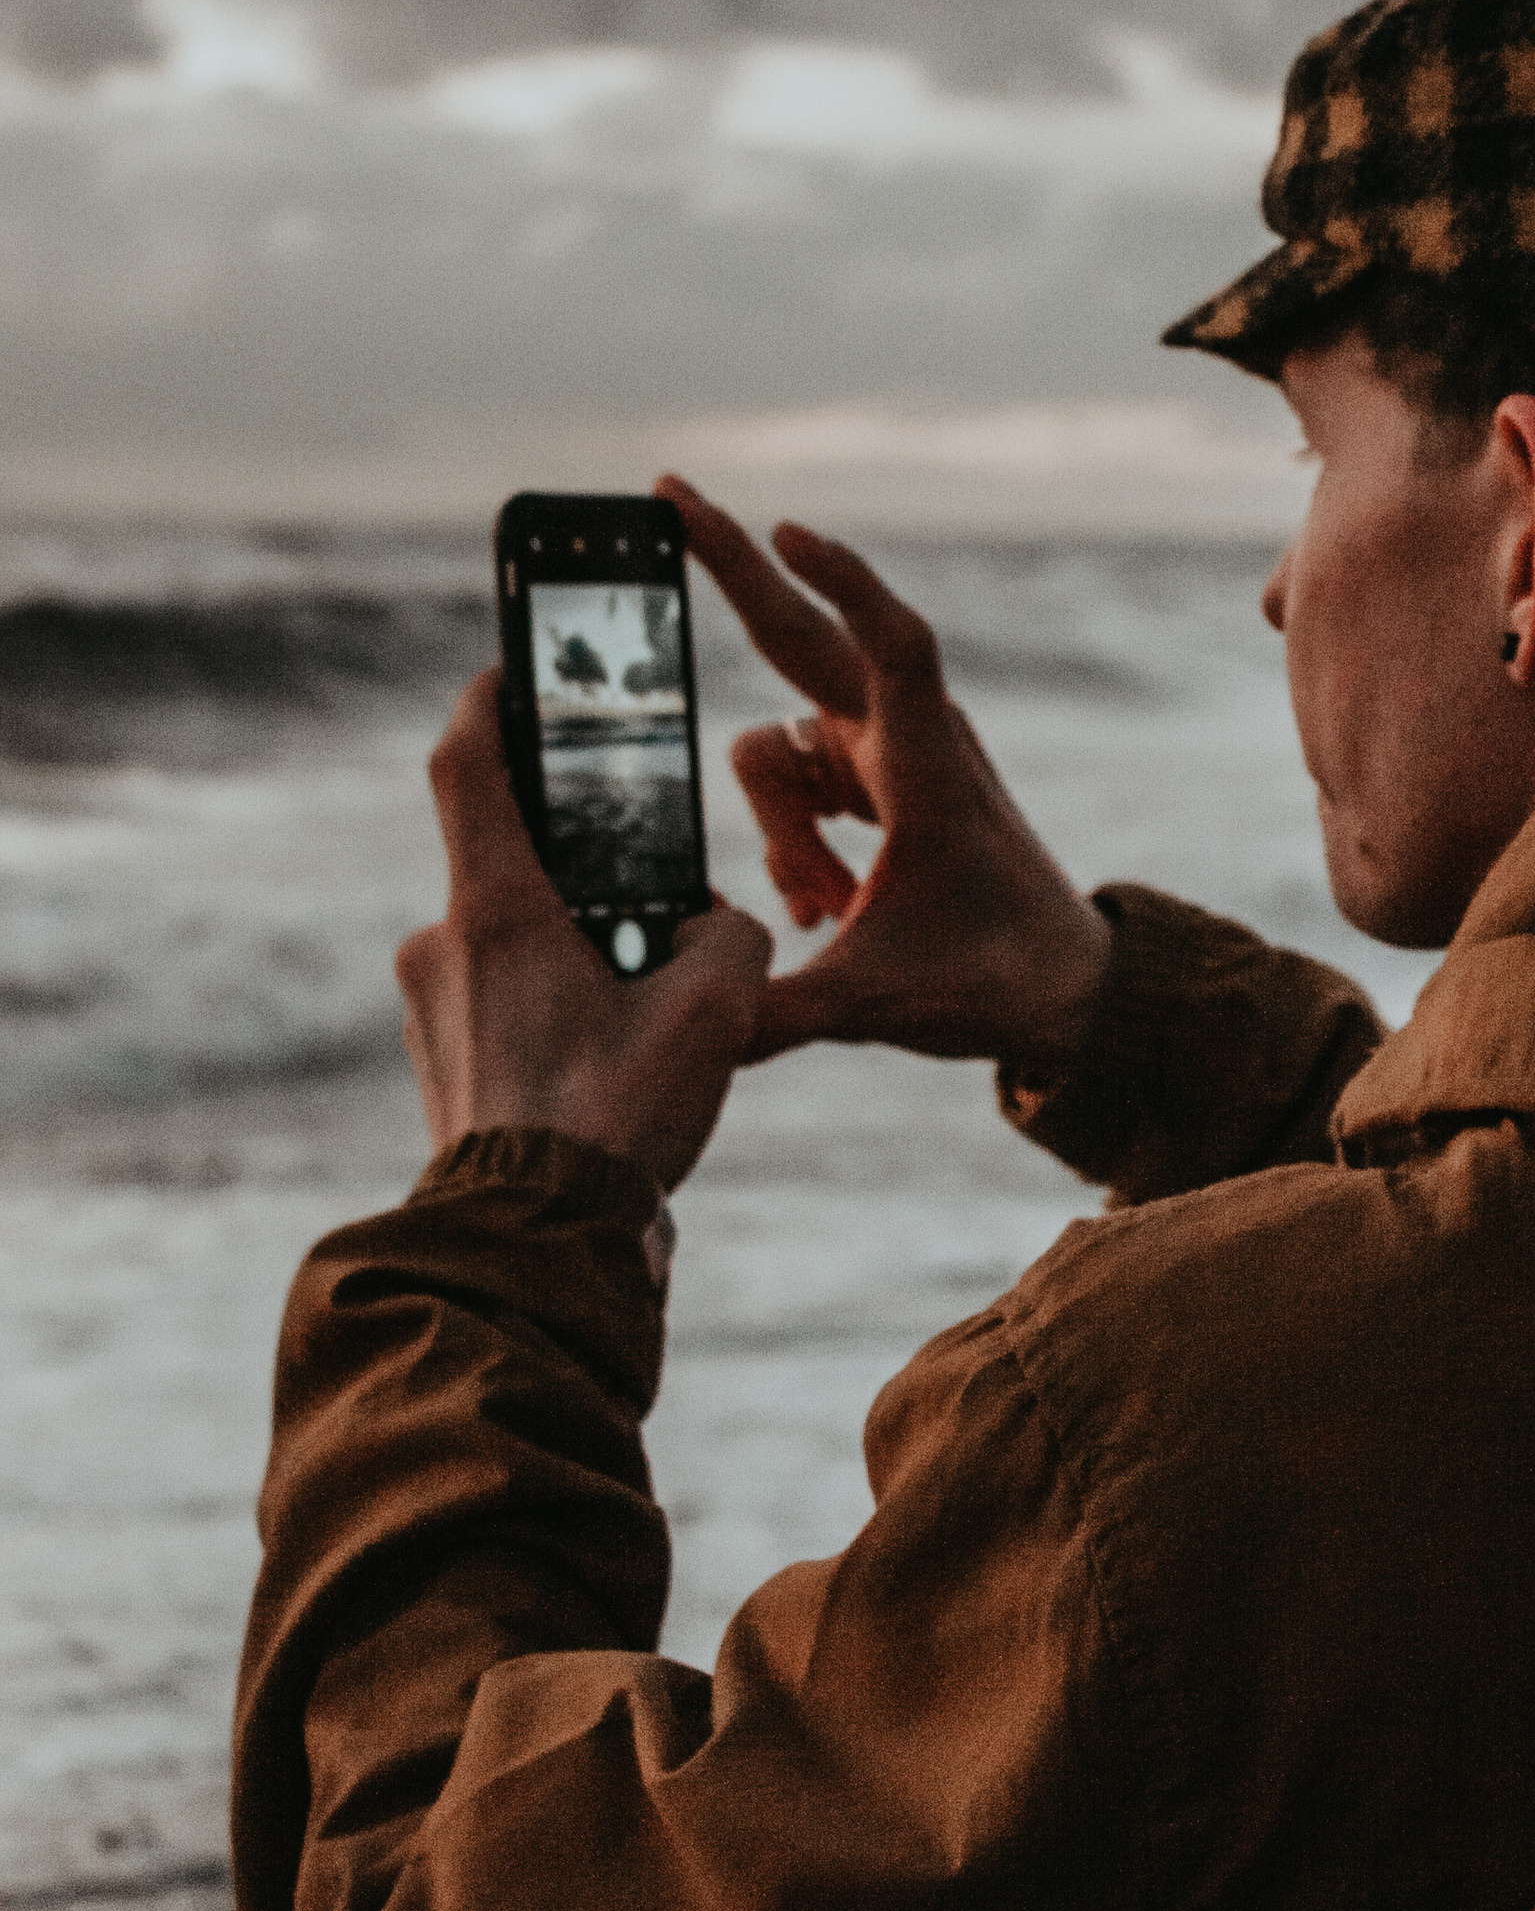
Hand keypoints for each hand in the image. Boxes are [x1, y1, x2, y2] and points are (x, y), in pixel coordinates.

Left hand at [397, 674, 772, 1192]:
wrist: (537, 1241)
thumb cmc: (618, 1118)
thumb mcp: (715, 1009)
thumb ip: (730, 935)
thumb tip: (711, 924)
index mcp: (496, 909)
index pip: (467, 762)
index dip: (489, 699)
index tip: (510, 669)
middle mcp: (442, 943)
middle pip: (507, 856)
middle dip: (578, 858)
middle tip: (644, 876)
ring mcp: (428, 1004)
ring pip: (507, 934)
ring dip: (570, 940)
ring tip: (641, 993)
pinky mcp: (437, 1056)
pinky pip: (495, 994)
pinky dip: (548, 996)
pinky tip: (608, 1050)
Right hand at [658, 475, 1111, 1072]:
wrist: (1066, 990)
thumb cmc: (991, 982)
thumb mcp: (874, 1004)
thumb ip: (771, 1013)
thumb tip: (689, 1028)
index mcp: (927, 770)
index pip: (893, 646)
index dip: (842, 582)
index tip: (783, 528)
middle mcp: (907, 741)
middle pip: (808, 634)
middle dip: (737, 565)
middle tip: (669, 492)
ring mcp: (889, 754)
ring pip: (782, 750)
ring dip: (780, 832)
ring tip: (823, 912)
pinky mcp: (878, 779)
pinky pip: (799, 779)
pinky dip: (793, 838)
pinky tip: (821, 904)